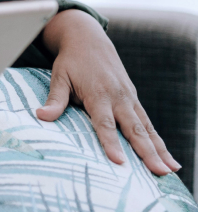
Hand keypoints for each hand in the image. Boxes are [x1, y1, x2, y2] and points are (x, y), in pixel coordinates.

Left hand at [36, 10, 179, 175]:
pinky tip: (168, 158)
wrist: (88, 39)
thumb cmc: (71, 61)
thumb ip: (55, 99)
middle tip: (158, 173)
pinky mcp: (133, 98)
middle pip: (133, 128)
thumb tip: (41, 116)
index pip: (104, 123)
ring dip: (159, 150)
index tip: (119, 161)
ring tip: (170, 171)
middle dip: (147, 152)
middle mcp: (118, 97)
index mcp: (98, 93)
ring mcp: (129, 98)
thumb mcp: (59, 76)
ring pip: (146, 127)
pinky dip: (159, 140)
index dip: (111, 142)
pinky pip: (148, 122)